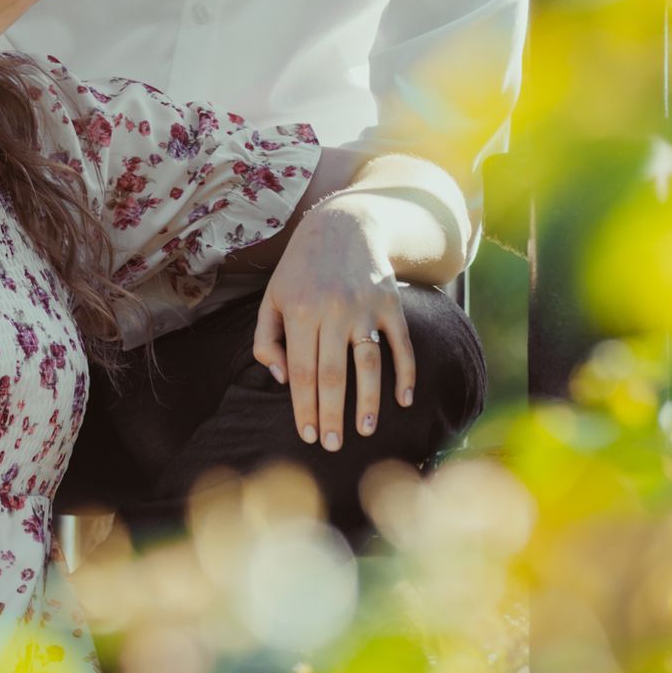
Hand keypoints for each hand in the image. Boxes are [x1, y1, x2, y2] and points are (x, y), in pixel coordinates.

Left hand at [252, 197, 416, 453]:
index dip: (304, 408)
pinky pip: (401, 344)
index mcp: (299, 313)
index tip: (307, 436)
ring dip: (368, 401)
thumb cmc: (300, 270)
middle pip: (333, 375)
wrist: (343, 225)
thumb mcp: (272, 298)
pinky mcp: (391, 303)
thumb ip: (267, 340)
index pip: (302, 372)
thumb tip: (283, 379)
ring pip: (368, 363)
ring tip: (366, 431)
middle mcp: (332, 311)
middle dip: (332, 415)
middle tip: (333, 446)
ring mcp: (365, 307)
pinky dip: (405, 373)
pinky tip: (403, 400)